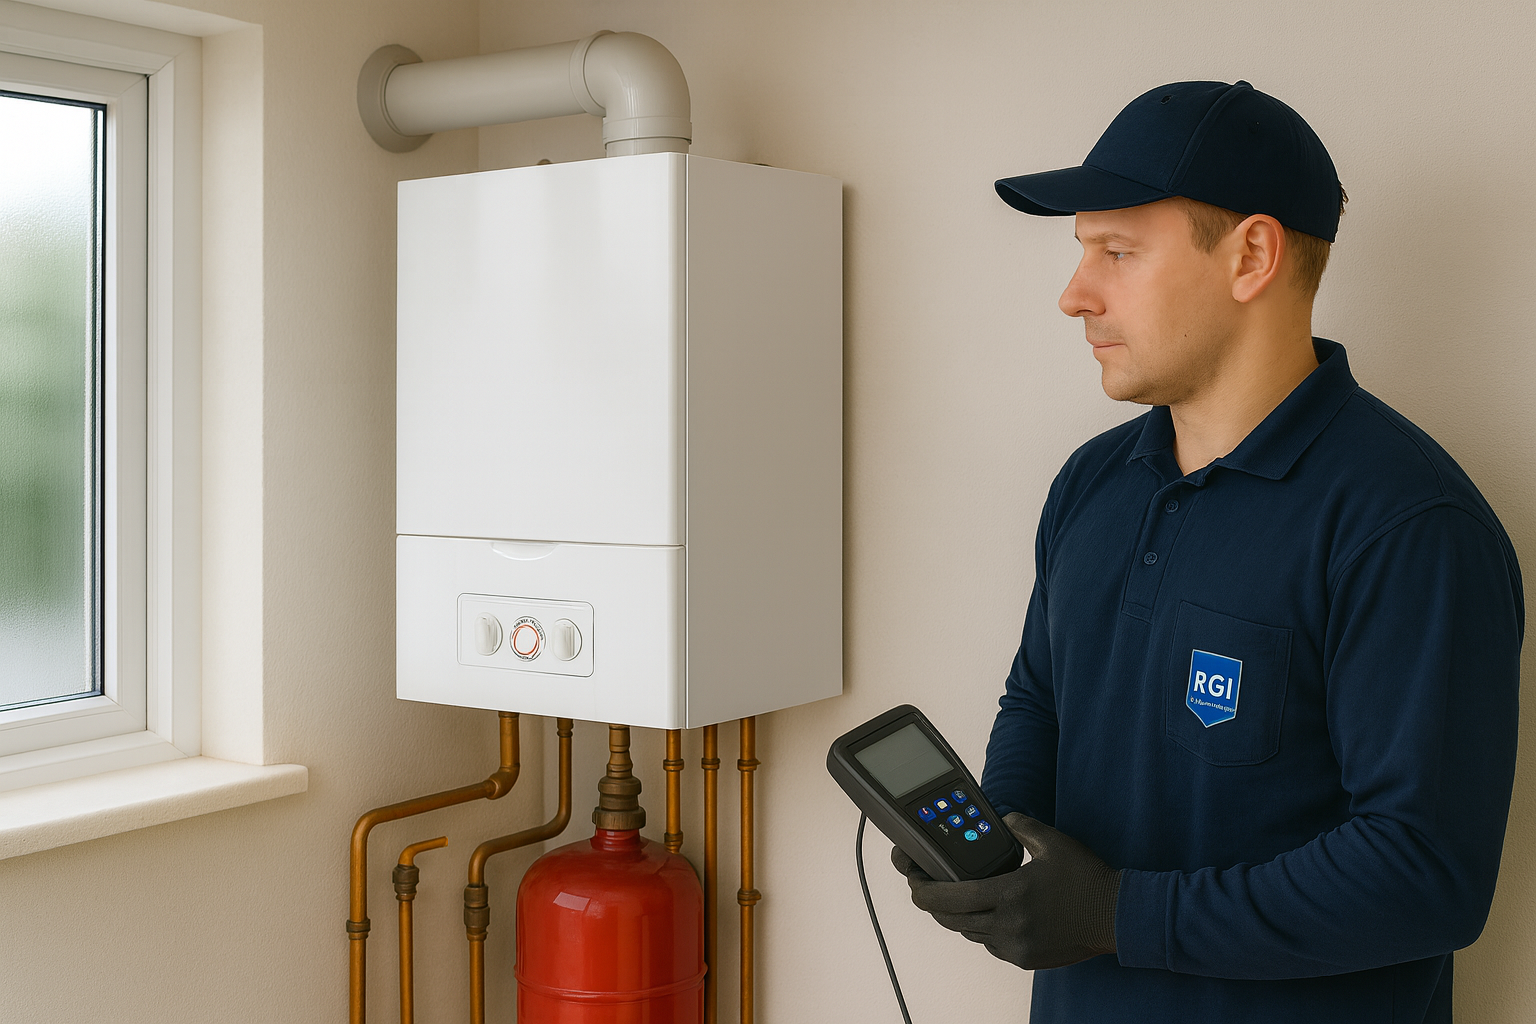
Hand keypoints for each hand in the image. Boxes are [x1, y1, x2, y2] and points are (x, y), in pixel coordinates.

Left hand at [891, 812, 1120, 969]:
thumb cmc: (1087, 878)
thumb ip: (1020, 826)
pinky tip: (991, 915)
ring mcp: (1017, 946)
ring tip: (961, 897)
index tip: (913, 882)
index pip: (950, 898)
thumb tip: (1000, 821)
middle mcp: (1008, 925)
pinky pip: (991, 946)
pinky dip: (984, 931)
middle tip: (927, 888)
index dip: (923, 891)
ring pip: (970, 934)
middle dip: (934, 904)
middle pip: (952, 920)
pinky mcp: (1027, 959)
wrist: (1117, 915)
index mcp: (1010, 894)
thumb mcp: (1052, 841)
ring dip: (960, 917)